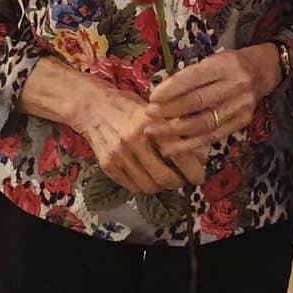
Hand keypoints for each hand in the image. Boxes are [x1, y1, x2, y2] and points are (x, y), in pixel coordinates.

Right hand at [79, 86, 207, 191]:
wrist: (92, 106)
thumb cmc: (129, 106)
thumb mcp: (155, 111)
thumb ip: (177, 132)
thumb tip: (201, 155)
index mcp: (152, 123)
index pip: (180, 155)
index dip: (194, 172)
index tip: (199, 177)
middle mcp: (136, 140)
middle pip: (165, 178)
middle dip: (178, 183)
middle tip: (183, 180)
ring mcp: (120, 154)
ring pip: (149, 186)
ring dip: (161, 186)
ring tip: (165, 178)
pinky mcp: (108, 165)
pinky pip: (132, 187)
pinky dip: (143, 186)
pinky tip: (147, 176)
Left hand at [144, 45, 279, 159]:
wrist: (264, 70)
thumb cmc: (230, 64)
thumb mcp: (212, 60)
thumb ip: (189, 76)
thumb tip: (159, 94)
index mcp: (224, 65)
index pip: (193, 79)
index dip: (170, 90)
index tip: (151, 99)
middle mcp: (235, 85)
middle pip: (197, 102)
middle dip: (169, 111)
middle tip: (148, 117)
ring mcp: (241, 105)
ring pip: (203, 123)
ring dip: (175, 131)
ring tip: (154, 133)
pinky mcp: (242, 122)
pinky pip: (212, 136)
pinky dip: (190, 145)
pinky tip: (171, 148)